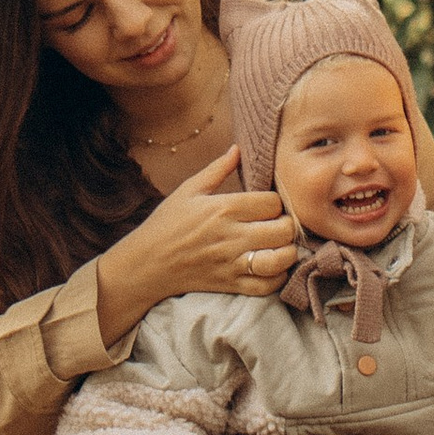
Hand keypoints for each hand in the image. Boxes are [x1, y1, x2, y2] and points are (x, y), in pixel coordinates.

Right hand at [98, 147, 298, 338]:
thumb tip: (238, 148)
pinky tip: (272, 267)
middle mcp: (231, 236)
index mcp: (223, 208)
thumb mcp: (188, 190)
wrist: (145, 264)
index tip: (267, 206)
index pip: (273, 202)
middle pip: (283, 230)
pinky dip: (277, 278)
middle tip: (277, 225)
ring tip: (280, 246)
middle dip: (286, 226)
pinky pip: (267, 286)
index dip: (276, 203)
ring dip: (287, 252)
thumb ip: (217, 169)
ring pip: (280, 259)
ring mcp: (232, 263)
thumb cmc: (167, 224)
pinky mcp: (230, 285)